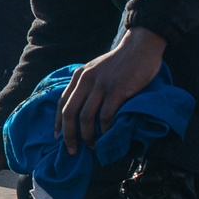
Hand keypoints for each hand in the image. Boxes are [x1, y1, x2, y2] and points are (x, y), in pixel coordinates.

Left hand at [55, 27, 165, 153]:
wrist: (140, 47)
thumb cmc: (120, 62)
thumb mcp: (96, 69)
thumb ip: (87, 85)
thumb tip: (81, 110)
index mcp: (78, 76)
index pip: (62, 103)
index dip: (58, 123)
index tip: (58, 138)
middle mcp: (85, 80)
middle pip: (69, 113)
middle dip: (69, 135)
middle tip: (72, 150)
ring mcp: (101, 85)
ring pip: (86, 118)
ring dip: (88, 136)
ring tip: (92, 147)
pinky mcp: (117, 90)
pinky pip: (106, 116)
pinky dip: (105, 130)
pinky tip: (107, 137)